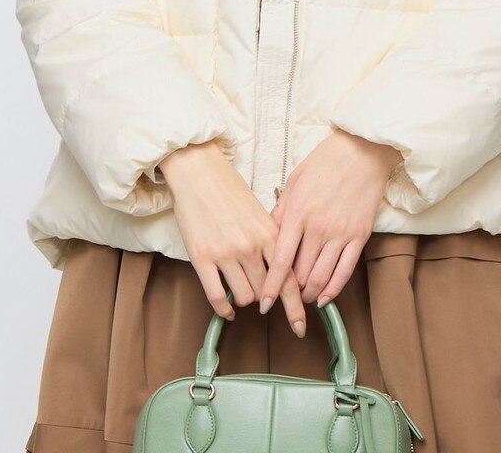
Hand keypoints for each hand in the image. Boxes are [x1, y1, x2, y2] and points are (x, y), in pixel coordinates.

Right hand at [159, 139, 307, 336]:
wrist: (199, 173)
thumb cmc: (231, 191)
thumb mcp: (260, 214)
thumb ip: (272, 241)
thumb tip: (281, 272)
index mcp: (270, 234)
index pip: (289, 279)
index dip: (295, 307)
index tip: (300, 327)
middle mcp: (250, 247)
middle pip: (266, 292)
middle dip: (265, 297)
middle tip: (261, 292)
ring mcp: (226, 254)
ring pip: (244, 297)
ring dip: (244, 298)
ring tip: (240, 285)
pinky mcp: (202, 258)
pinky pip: (217, 297)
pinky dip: (223, 308)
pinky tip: (227, 308)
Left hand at [257, 130, 402, 314]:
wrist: (363, 150)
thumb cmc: (325, 162)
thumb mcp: (294, 181)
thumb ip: (281, 211)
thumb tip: (269, 236)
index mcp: (298, 212)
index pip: (280, 260)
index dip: (271, 287)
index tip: (263, 304)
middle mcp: (319, 227)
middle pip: (301, 274)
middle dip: (289, 292)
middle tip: (283, 297)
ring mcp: (341, 233)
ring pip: (322, 278)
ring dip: (309, 294)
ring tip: (302, 298)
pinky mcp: (360, 236)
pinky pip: (345, 271)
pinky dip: (333, 290)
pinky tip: (324, 298)